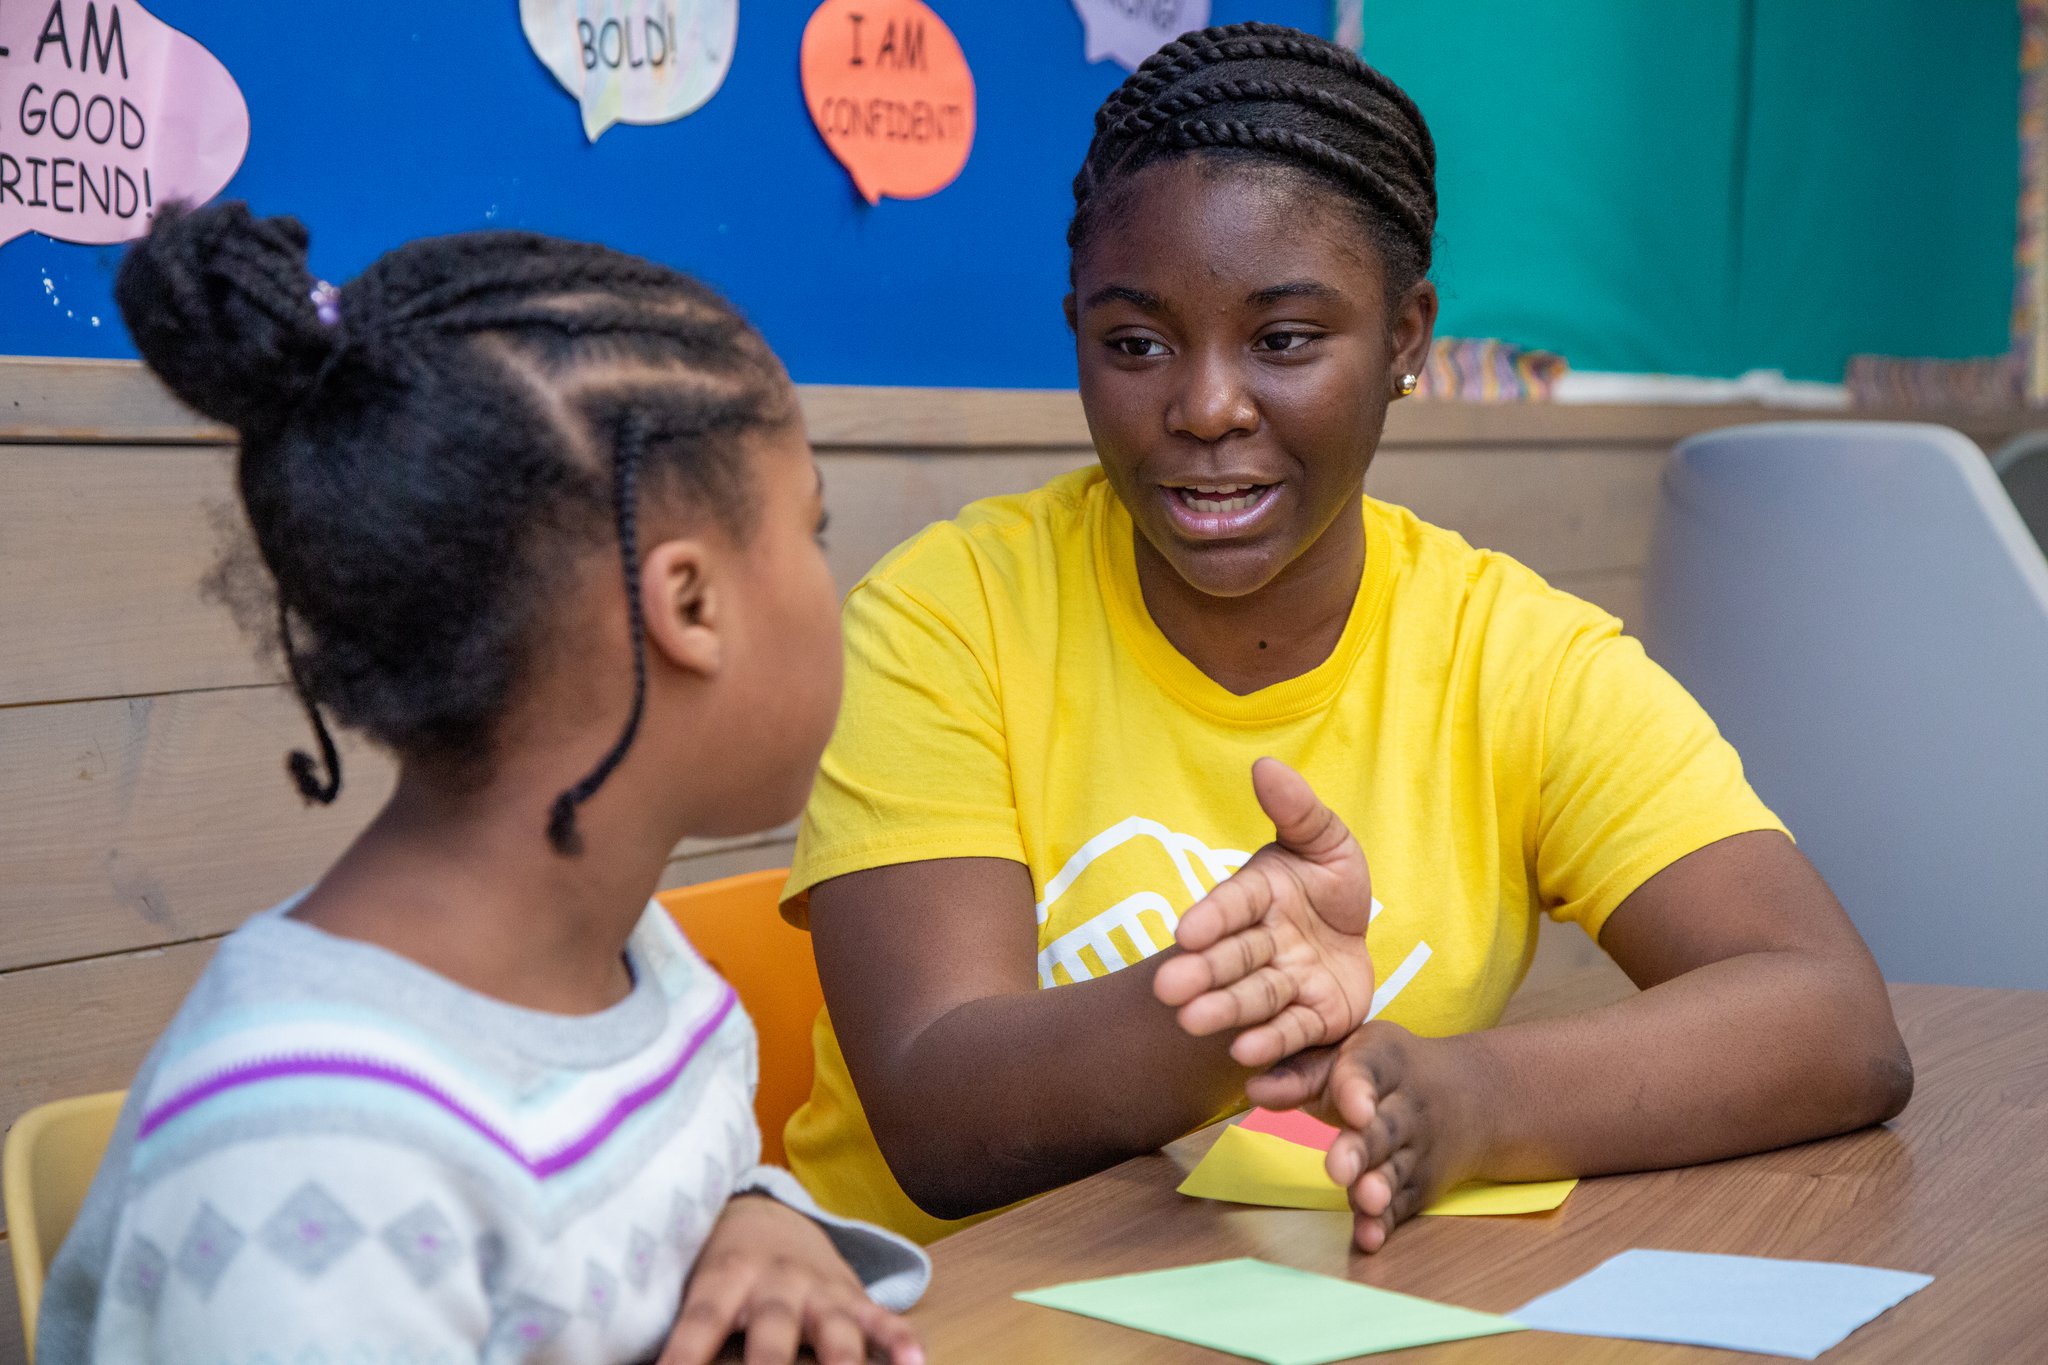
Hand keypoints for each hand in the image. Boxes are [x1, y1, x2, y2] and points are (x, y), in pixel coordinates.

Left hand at [659, 1195, 924, 1364]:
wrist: (767, 1215)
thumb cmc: (717, 1267)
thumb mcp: (692, 1287)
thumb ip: (681, 1329)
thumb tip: (615, 1354)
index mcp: (723, 1279)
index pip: (699, 1323)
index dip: (683, 1355)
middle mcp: (774, 1282)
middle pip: (773, 1329)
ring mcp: (819, 1289)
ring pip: (833, 1329)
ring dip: (840, 1362)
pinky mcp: (854, 1298)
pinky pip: (881, 1320)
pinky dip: (901, 1341)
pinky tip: (916, 1363)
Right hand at [1153, 758, 1374, 1068]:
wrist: (1352, 937)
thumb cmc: (1327, 882)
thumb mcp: (1324, 841)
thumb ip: (1297, 810)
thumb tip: (1265, 765)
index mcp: (1260, 895)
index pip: (1233, 905)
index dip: (1211, 917)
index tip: (1184, 931)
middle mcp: (1264, 942)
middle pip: (1233, 956)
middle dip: (1203, 972)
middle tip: (1169, 989)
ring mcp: (1286, 982)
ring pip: (1253, 996)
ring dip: (1224, 1010)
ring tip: (1194, 1022)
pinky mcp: (1313, 1018)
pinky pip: (1292, 1031)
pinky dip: (1269, 1042)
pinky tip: (1247, 1054)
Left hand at [1247, 1023, 1485, 1253]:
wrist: (1471, 1095)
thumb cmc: (1382, 1073)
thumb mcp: (1346, 1056)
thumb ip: (1299, 1072)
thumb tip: (1252, 1089)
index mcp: (1385, 1060)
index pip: (1369, 1071)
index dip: (1359, 1090)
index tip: (1354, 1109)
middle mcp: (1408, 1105)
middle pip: (1384, 1128)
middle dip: (1362, 1148)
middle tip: (1338, 1168)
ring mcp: (1417, 1148)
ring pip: (1395, 1170)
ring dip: (1378, 1188)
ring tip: (1365, 1199)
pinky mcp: (1420, 1186)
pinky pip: (1401, 1206)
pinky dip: (1384, 1224)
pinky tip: (1369, 1239)